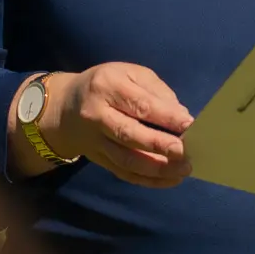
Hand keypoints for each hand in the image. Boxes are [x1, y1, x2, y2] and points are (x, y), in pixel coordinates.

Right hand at [11, 63, 193, 187]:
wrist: (64, 107)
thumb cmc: (106, 85)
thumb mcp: (129, 74)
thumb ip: (156, 91)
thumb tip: (181, 115)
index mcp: (107, 87)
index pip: (140, 105)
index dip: (166, 117)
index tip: (190, 125)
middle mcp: (97, 115)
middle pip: (130, 134)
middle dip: (161, 145)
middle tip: (186, 152)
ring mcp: (95, 141)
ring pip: (126, 159)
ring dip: (157, 168)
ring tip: (183, 169)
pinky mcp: (98, 159)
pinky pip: (123, 172)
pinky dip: (148, 179)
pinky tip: (170, 180)